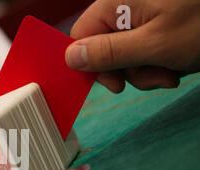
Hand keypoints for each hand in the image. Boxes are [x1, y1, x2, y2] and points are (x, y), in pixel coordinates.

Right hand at [65, 0, 199, 92]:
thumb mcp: (154, 45)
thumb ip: (109, 52)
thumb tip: (71, 58)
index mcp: (117, 3)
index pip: (81, 37)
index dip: (92, 65)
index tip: (115, 84)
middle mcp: (125, 8)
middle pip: (104, 49)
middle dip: (128, 71)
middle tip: (154, 78)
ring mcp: (142, 17)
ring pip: (124, 55)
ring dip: (145, 72)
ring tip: (171, 71)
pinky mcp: (155, 25)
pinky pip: (142, 51)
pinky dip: (157, 64)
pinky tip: (175, 65)